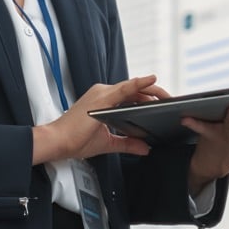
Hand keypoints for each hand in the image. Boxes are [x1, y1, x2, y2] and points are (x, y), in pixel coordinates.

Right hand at [31, 75, 161, 164]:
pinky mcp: (102, 98)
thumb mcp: (108, 143)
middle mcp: (103, 93)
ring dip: (152, 90)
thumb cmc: (75, 140)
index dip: (148, 98)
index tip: (163, 104)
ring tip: (168, 96)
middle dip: (155, 94)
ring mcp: (102, 93)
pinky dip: (139, 84)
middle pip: (135, 90)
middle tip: (171, 101)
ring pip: (133, 87)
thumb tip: (145, 148)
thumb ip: (127, 144)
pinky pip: (125, 88)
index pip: (131, 96)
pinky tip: (151, 81)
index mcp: (104, 101)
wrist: (57, 142)